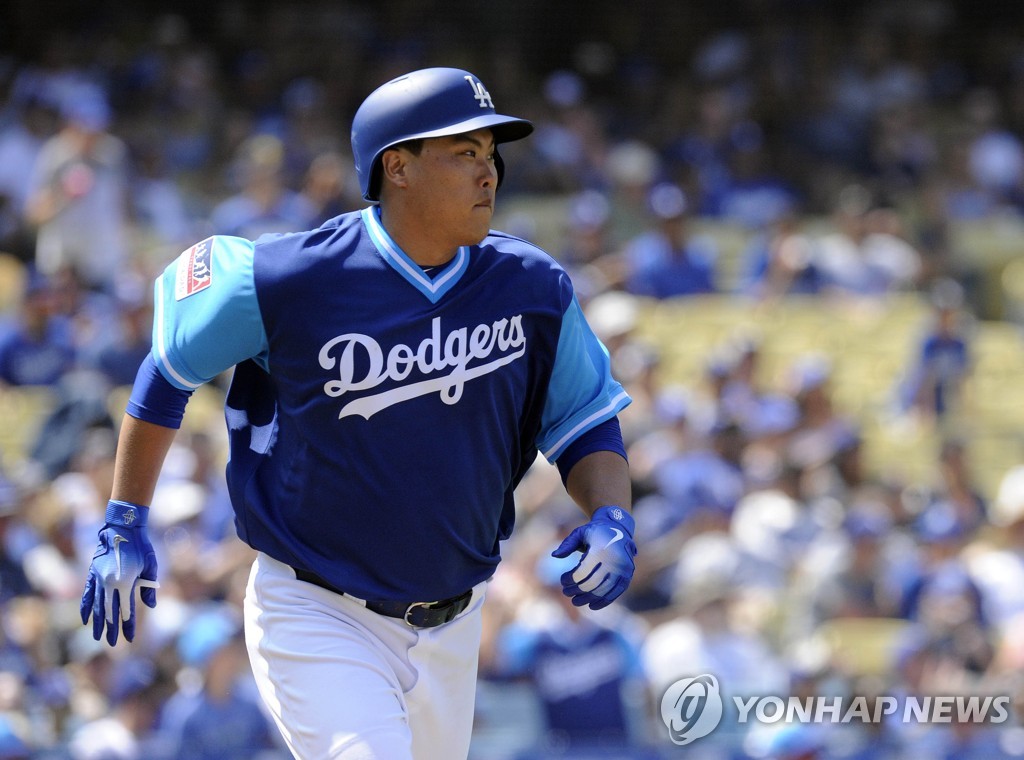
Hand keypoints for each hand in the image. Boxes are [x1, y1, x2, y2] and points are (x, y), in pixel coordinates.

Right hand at [80, 500, 158, 644]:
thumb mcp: (150, 565)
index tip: (129, 638)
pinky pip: (88, 594)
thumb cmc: (141, 545)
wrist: (122, 527)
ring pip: (98, 606)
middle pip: (110, 612)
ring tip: (98, 637)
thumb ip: (149, 587)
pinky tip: (86, 619)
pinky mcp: (93, 574)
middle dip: (112, 629)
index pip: (126, 610)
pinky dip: (86, 607)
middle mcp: (110, 584)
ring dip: (98, 623)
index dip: (128, 625)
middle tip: (112, 644)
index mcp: (125, 583)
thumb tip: (151, 606)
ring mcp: (99, 579)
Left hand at [551, 505, 636, 609]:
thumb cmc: (594, 532)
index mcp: (601, 549)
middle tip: (566, 593)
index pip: (582, 572)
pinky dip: (604, 601)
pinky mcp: (627, 575)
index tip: (562, 581)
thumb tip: (554, 555)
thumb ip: (567, 544)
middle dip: (577, 591)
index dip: (570, 580)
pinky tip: (592, 605)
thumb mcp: (579, 533)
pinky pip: (616, 592)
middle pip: (592, 583)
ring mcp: (623, 568)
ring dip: (588, 598)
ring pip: (603, 590)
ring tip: (576, 601)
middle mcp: (614, 560)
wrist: (618, 529)